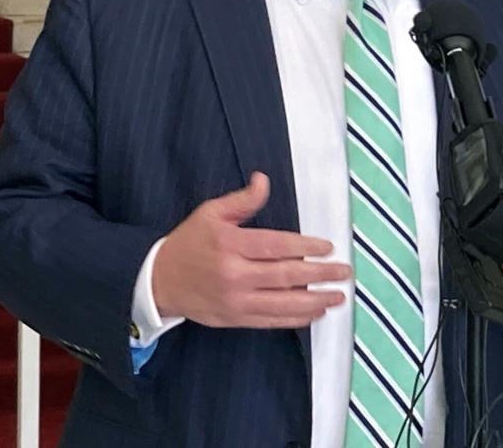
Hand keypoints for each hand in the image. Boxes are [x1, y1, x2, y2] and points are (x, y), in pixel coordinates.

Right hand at [152, 172, 351, 327]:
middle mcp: (235, 275)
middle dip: (320, 275)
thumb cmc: (189, 243)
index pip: (276, 246)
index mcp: (230, 245)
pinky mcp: (235, 319)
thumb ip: (242, 200)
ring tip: (337, 297)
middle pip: (286, 276)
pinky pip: (271, 321)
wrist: (158, 281)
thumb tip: (264, 181)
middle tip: (344, 272)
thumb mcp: (210, 213)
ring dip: (315, 301)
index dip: (305, 247)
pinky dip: (295, 319)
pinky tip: (314, 313)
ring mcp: (236, 301)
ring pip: (283, 304)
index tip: (328, 247)